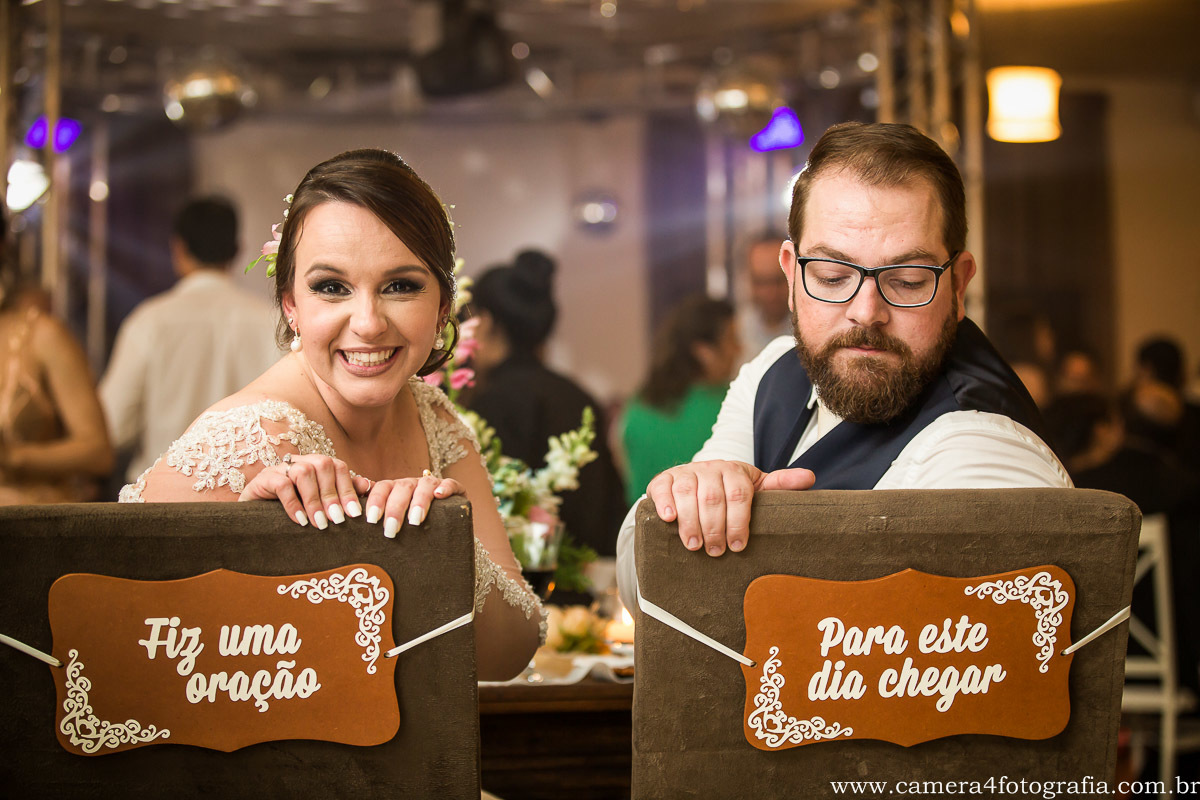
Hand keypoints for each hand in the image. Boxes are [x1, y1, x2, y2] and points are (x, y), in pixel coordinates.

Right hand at [239, 454, 370, 528]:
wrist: (253, 520)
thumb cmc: (292, 512)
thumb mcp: (319, 505)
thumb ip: (342, 493)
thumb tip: (369, 485)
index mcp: (316, 465)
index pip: (338, 467)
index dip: (348, 488)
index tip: (354, 513)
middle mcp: (299, 462)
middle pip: (323, 465)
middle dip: (332, 495)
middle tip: (337, 520)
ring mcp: (280, 468)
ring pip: (303, 471)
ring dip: (314, 499)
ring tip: (319, 523)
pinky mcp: (263, 479)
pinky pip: (281, 484)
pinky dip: (293, 503)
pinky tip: (300, 521)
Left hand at [362, 472, 464, 537]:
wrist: (443, 525)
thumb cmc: (409, 526)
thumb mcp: (390, 520)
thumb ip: (372, 514)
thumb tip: (350, 511)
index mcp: (394, 489)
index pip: (382, 488)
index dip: (376, 501)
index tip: (371, 520)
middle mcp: (412, 484)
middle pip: (401, 488)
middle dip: (395, 508)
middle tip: (390, 530)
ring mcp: (433, 486)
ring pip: (424, 486)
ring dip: (419, 501)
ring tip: (415, 521)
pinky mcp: (454, 490)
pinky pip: (451, 484)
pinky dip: (445, 487)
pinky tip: (440, 496)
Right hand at [646, 460, 814, 556]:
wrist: (697, 480)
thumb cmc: (730, 491)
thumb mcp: (756, 488)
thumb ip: (780, 485)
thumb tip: (810, 478)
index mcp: (735, 470)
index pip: (739, 494)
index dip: (739, 521)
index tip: (739, 545)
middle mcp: (709, 468)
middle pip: (712, 497)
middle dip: (714, 527)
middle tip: (716, 552)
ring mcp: (685, 472)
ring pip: (687, 492)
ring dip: (690, 521)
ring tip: (694, 546)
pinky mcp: (663, 479)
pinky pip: (661, 488)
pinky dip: (664, 503)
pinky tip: (669, 520)